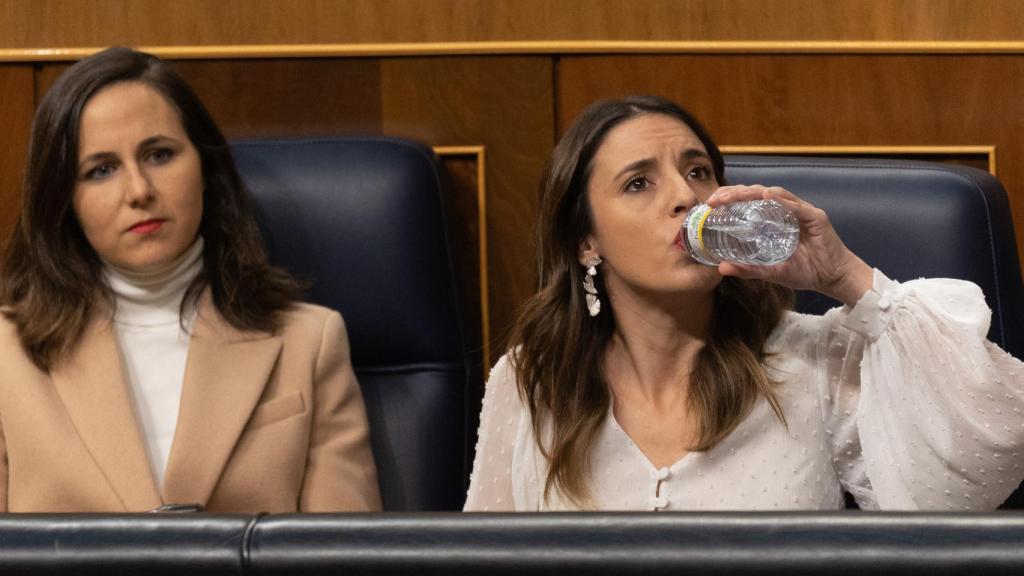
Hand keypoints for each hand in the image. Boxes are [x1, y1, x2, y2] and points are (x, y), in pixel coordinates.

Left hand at [706, 185, 873, 306]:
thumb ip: (748, 269)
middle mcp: (786, 211)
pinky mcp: (816, 218)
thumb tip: (722, 268)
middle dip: (735, 193)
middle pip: (758, 193)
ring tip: (736, 195)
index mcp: (773, 220)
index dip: (729, 199)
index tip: (710, 203)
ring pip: (775, 194)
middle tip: (715, 198)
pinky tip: (769, 198)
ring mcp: (801, 212)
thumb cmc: (805, 271)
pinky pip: (798, 207)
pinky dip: (784, 202)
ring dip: (754, 193)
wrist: (832, 278)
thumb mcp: (771, 272)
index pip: (748, 202)